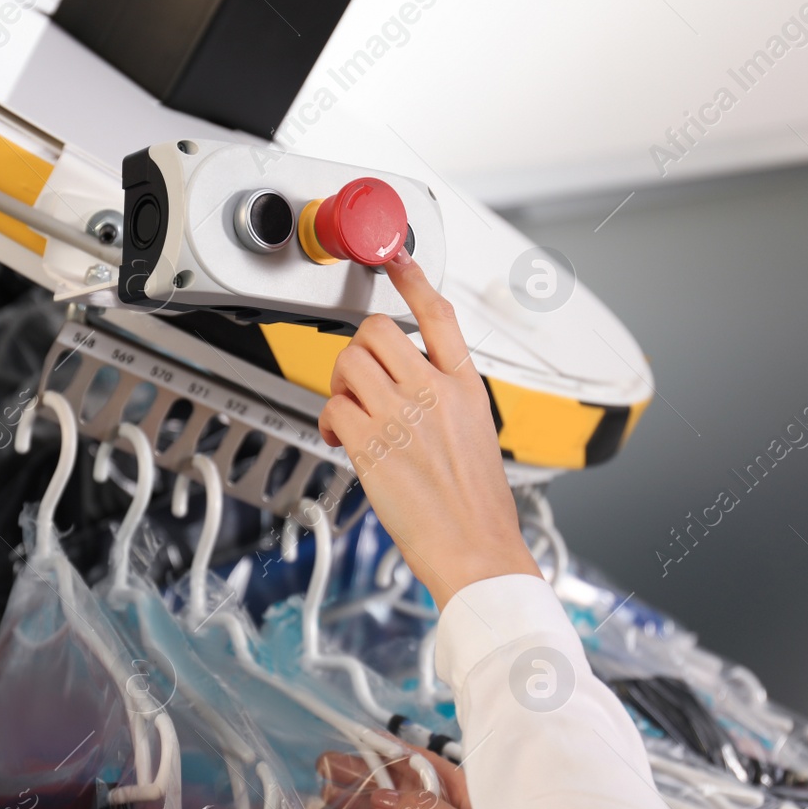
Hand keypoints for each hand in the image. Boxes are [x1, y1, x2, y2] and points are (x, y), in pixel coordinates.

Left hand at [317, 250, 540, 608]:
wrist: (476, 551)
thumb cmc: (476, 508)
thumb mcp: (475, 436)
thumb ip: (443, 402)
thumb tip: (407, 389)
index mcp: (466, 387)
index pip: (439, 315)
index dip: (412, 280)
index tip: (396, 258)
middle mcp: (435, 393)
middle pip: (378, 330)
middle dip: (358, 347)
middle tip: (360, 378)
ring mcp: (403, 415)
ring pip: (348, 362)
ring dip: (340, 385)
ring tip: (351, 413)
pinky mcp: (372, 443)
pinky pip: (334, 406)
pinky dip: (330, 421)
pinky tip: (343, 440)